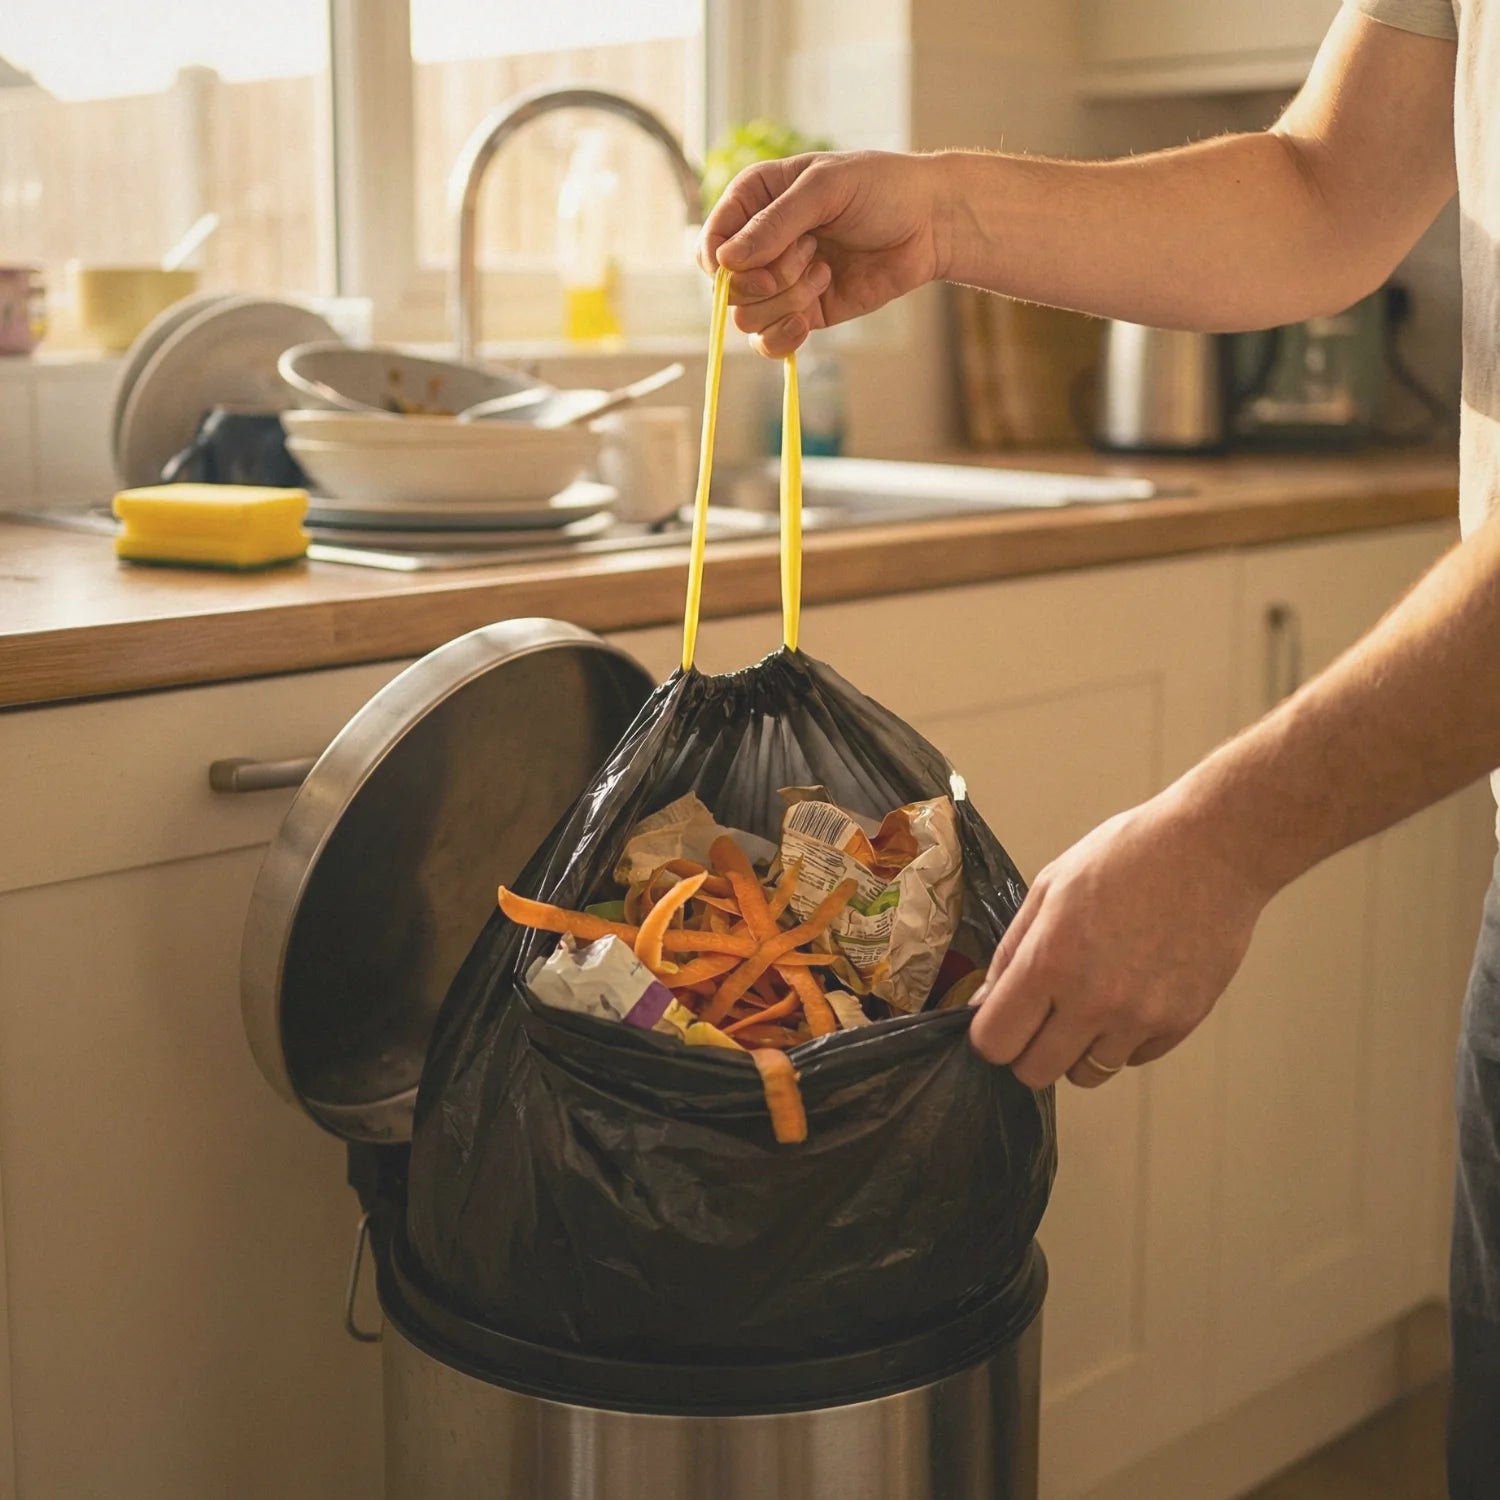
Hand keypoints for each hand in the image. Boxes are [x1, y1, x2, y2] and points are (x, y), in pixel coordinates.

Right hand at [697, 151, 949, 356]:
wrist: (929, 223)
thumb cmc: (880, 188)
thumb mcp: (825, 190)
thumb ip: (774, 225)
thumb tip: (726, 261)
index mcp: (754, 201)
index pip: (711, 243)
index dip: (723, 262)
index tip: (752, 262)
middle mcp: (760, 244)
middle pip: (729, 287)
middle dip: (768, 278)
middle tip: (811, 253)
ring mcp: (780, 283)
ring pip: (748, 318)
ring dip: (787, 300)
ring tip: (825, 272)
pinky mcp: (802, 314)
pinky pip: (769, 343)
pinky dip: (783, 339)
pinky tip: (807, 322)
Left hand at [968, 793, 1271, 1088]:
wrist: (1211, 850)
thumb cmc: (1127, 856)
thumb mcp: (1049, 887)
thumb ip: (1011, 952)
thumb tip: (983, 1003)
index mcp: (1050, 960)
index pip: (996, 1042)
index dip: (991, 1036)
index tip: (1000, 1021)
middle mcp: (1093, 999)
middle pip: (1035, 1073)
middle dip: (1028, 1050)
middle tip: (1040, 1019)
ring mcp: (1140, 1017)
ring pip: (1087, 1074)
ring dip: (1078, 1049)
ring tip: (1090, 1002)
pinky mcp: (1180, 1023)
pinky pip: (1134, 1058)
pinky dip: (1124, 1039)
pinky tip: (1132, 992)